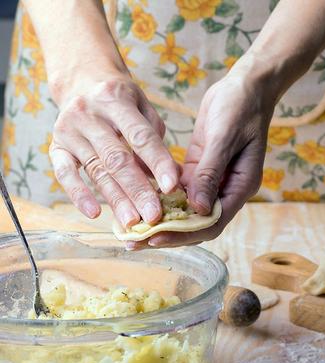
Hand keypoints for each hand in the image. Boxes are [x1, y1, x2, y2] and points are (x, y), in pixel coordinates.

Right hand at [49, 75, 179, 226]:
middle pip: (116, 158)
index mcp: (115, 99)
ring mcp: (69, 130)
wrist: (82, 81)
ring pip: (95, 170)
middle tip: (154, 215)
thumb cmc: (122, 101)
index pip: (140, 136)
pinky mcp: (55, 146)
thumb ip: (155, 138)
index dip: (157, 162)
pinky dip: (79, 194)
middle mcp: (89, 114)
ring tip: (132, 221)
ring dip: (115, 199)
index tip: (172, 187)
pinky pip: (64, 174)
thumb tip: (170, 176)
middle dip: (137, 189)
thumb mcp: (143, 107)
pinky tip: (95, 213)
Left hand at [129, 66, 273, 248]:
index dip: (183, 234)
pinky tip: (139, 199)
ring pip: (186, 209)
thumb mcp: (225, 137)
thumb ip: (211, 172)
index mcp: (241, 186)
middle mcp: (227, 189)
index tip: (155, 237)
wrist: (247, 86)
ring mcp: (213, 179)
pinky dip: (162, 196)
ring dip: (161, 218)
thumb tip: (197, 208)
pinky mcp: (199, 167)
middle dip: (167, 233)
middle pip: (197, 222)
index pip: (212, 222)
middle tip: (134, 240)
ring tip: (132, 226)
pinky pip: (180, 190)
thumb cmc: (241, 107)